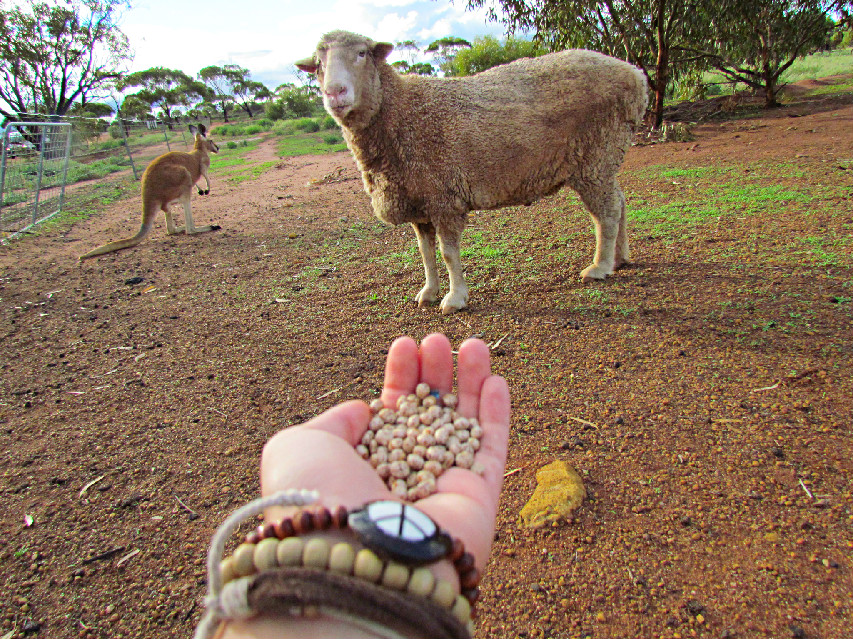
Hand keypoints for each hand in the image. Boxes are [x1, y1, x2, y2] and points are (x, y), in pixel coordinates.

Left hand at [260, 333, 510, 573]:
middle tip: (439, 340)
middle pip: (429, 416)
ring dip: (471, 385)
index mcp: (364, 466)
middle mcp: (405, 478)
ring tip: (474, 345)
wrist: (353, 555)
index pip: (390, 414)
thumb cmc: (318, 497)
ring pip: (464, 428)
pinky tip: (496, 380)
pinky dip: (497, 416)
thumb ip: (333, 421)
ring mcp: (443, 490)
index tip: (405, 343)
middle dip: (435, 375)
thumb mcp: (301, 445)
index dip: (399, 377)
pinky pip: (493, 452)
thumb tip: (365, 410)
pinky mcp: (479, 501)